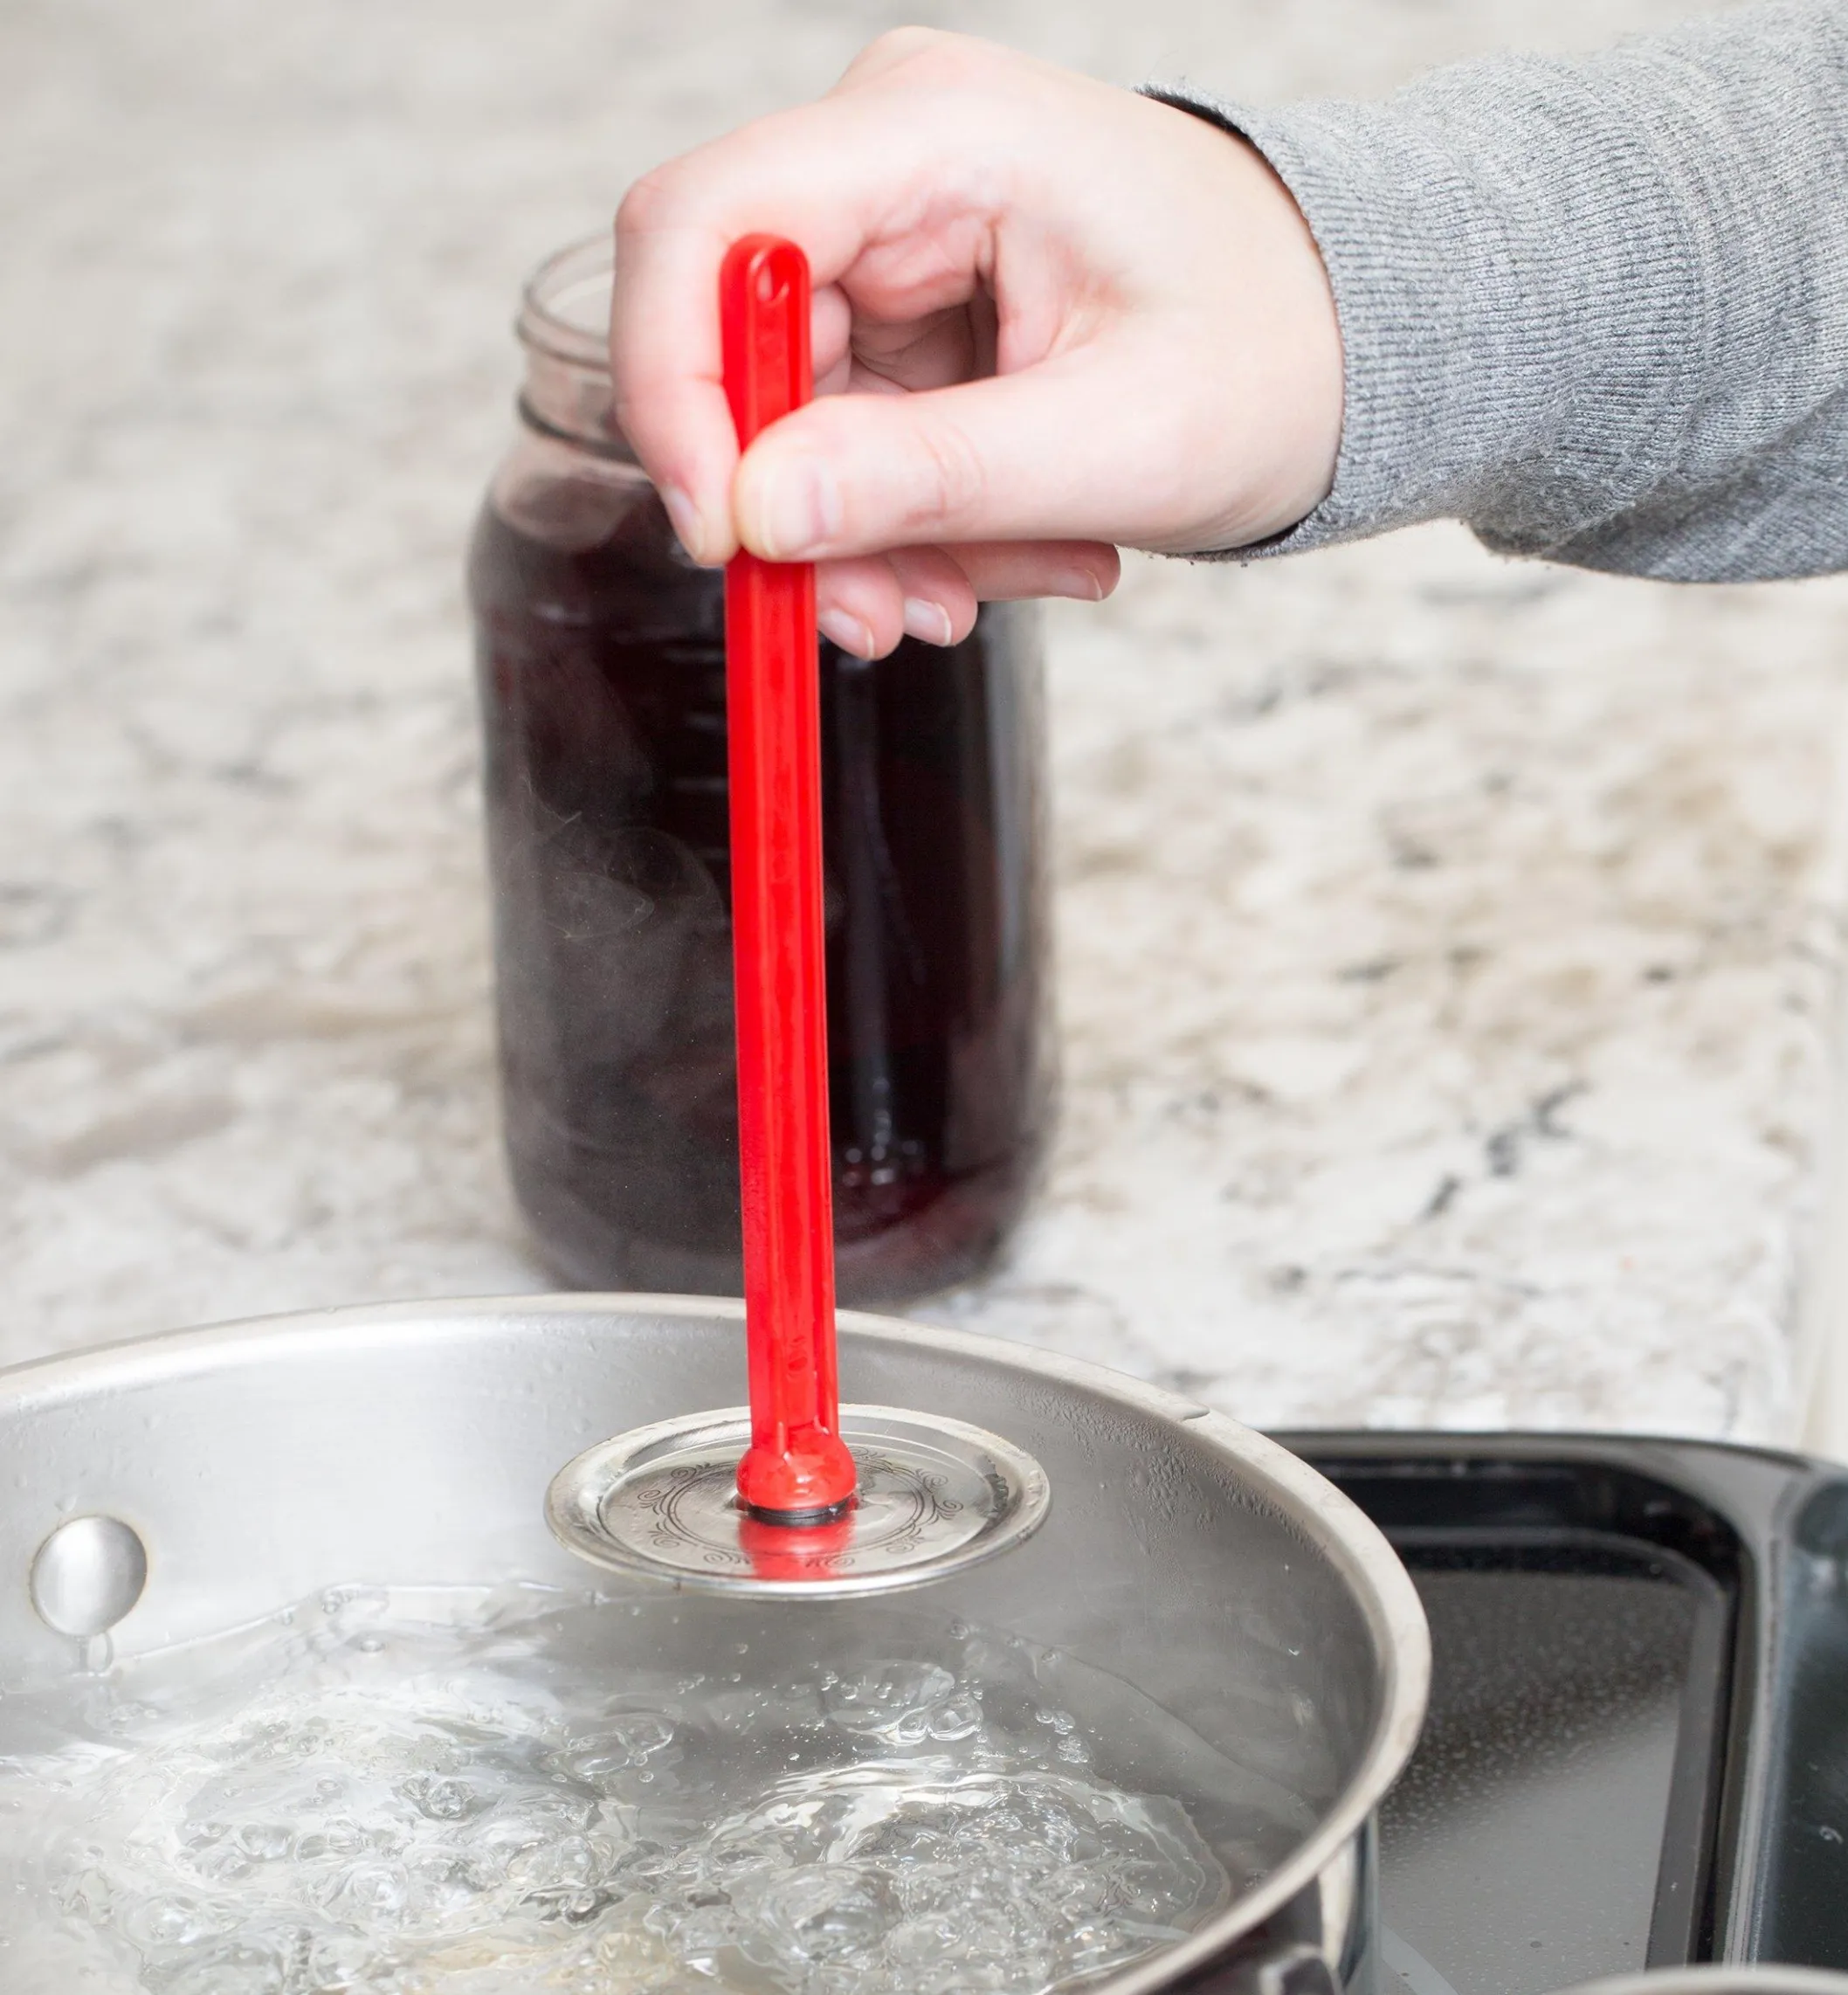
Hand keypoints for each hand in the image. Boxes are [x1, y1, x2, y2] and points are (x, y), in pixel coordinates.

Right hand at [611, 29, 1341, 657]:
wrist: (1356, 338)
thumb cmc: (1280, 349)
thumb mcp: (1117, 437)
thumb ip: (929, 479)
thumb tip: (755, 518)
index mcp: (941, 130)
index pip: (706, 224)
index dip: (677, 389)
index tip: (725, 539)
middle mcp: (891, 161)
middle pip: (738, 346)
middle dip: (806, 512)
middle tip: (893, 621)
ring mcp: (894, 238)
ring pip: (792, 421)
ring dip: (880, 540)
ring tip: (1008, 581)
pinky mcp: (909, 311)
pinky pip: (852, 441)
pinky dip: (918, 524)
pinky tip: (1018, 546)